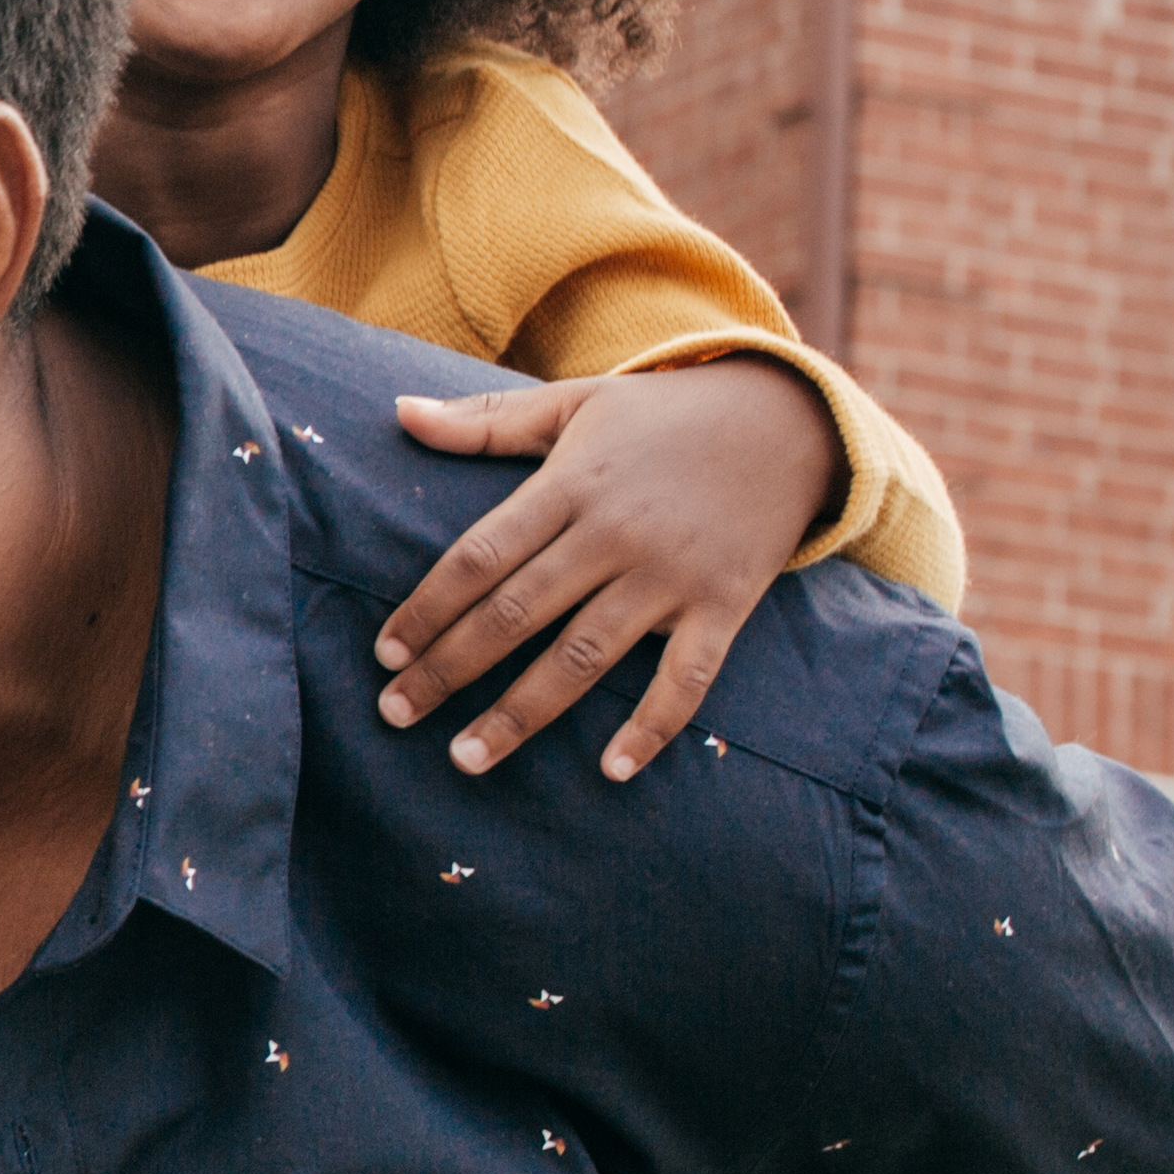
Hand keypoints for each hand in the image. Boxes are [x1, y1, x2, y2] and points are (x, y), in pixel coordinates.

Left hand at [375, 360, 845, 779]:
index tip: (383, 653)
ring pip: (583, 656)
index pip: (479, 556)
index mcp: (570, 486)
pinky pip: (688, 678)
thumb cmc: (664, 416)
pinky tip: (612, 770)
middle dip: (449, 670)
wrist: (790, 419)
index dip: (427, 608)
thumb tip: (399, 413)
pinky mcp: (725, 605)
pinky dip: (654, 726)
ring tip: (466, 757)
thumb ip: (486, 422)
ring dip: (521, 712)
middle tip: (394, 714)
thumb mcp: (575, 403)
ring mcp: (671, 575)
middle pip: (516, 613)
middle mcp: (615, 534)